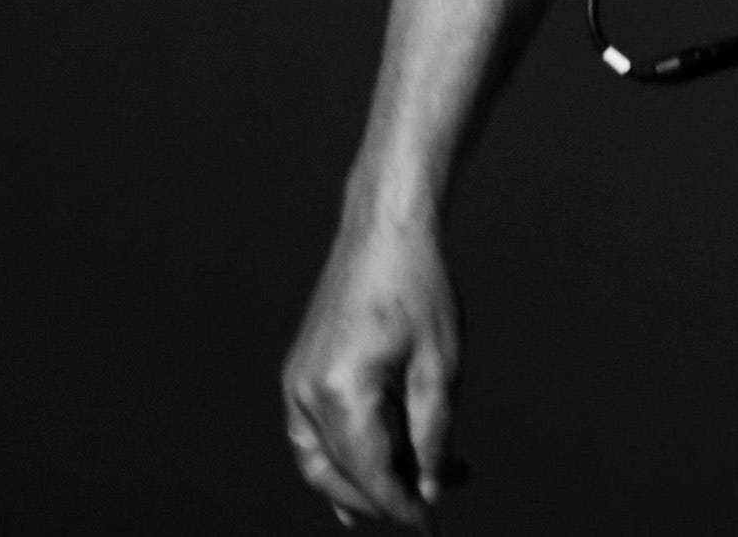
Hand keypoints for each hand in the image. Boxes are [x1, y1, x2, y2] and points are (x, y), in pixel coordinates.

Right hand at [283, 204, 459, 526]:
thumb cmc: (421, 289)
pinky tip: (366, 474)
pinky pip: (312, 437)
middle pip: (341, 475)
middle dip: (386, 498)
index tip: (432, 528)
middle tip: (432, 508)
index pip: (370, 474)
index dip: (403, 507)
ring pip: (320, 463)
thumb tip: (428, 490)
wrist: (384, 231)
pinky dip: (338, 461)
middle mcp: (306, 394)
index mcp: (342, 392)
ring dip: (361, 485)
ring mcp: (295, 385)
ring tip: (407, 500)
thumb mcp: (441, 366)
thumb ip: (433, 435)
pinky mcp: (299, 375)